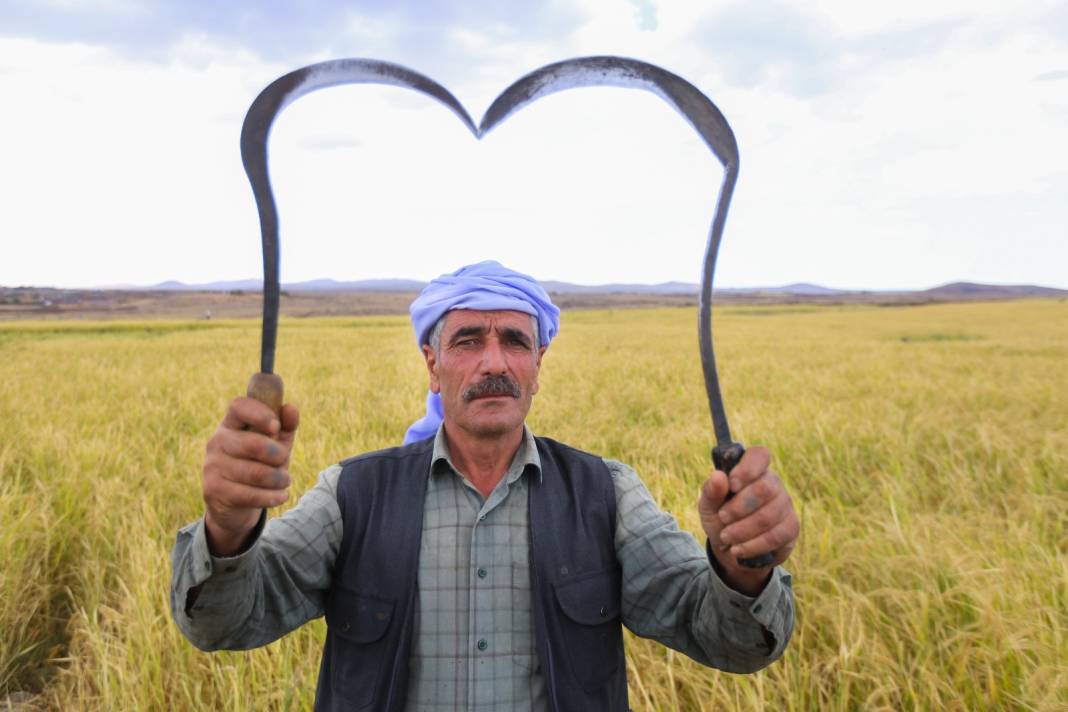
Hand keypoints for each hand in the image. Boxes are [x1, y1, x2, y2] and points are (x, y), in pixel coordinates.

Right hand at [202, 397, 299, 555]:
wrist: (235, 504)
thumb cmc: (261, 465)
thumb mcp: (276, 444)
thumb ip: (286, 426)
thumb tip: (291, 408)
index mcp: (231, 424)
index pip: (239, 407)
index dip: (260, 414)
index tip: (276, 427)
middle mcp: (217, 442)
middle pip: (253, 444)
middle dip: (278, 455)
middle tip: (284, 460)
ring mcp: (212, 466)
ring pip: (256, 473)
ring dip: (279, 479)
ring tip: (285, 480)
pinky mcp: (213, 491)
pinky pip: (251, 495)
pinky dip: (273, 496)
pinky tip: (281, 496)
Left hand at [698, 446, 797, 595]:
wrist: (733, 550)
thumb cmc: (721, 520)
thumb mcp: (709, 506)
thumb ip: (711, 491)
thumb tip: (718, 475)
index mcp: (751, 470)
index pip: (759, 455)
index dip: (747, 468)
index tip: (732, 484)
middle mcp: (772, 483)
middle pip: (764, 488)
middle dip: (739, 507)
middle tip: (722, 518)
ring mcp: (784, 504)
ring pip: (768, 515)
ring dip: (742, 530)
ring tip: (726, 538)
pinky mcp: (791, 527)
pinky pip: (775, 535)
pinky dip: (753, 545)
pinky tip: (738, 550)